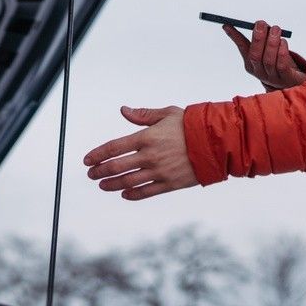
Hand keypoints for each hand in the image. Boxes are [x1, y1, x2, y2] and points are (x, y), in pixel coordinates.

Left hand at [84, 106, 198, 200]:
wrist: (217, 142)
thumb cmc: (192, 125)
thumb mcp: (167, 114)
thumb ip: (143, 115)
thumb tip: (123, 111)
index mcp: (147, 137)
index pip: (114, 147)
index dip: (98, 155)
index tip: (87, 160)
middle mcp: (150, 156)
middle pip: (117, 167)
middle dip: (100, 172)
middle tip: (91, 174)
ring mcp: (160, 172)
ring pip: (129, 182)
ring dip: (112, 185)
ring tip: (103, 186)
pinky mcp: (171, 184)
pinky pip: (147, 192)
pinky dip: (133, 194)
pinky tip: (124, 194)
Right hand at [224, 21, 305, 90]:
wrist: (294, 82)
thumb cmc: (280, 62)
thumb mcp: (268, 50)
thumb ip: (263, 38)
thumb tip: (258, 24)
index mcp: (252, 64)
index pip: (242, 48)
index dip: (235, 36)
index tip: (228, 25)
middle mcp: (260, 71)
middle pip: (255, 56)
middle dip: (257, 39)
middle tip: (261, 23)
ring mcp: (272, 77)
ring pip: (268, 60)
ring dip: (271, 43)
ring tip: (275, 29)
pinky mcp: (286, 78)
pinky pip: (282, 66)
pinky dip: (281, 53)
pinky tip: (283, 42)